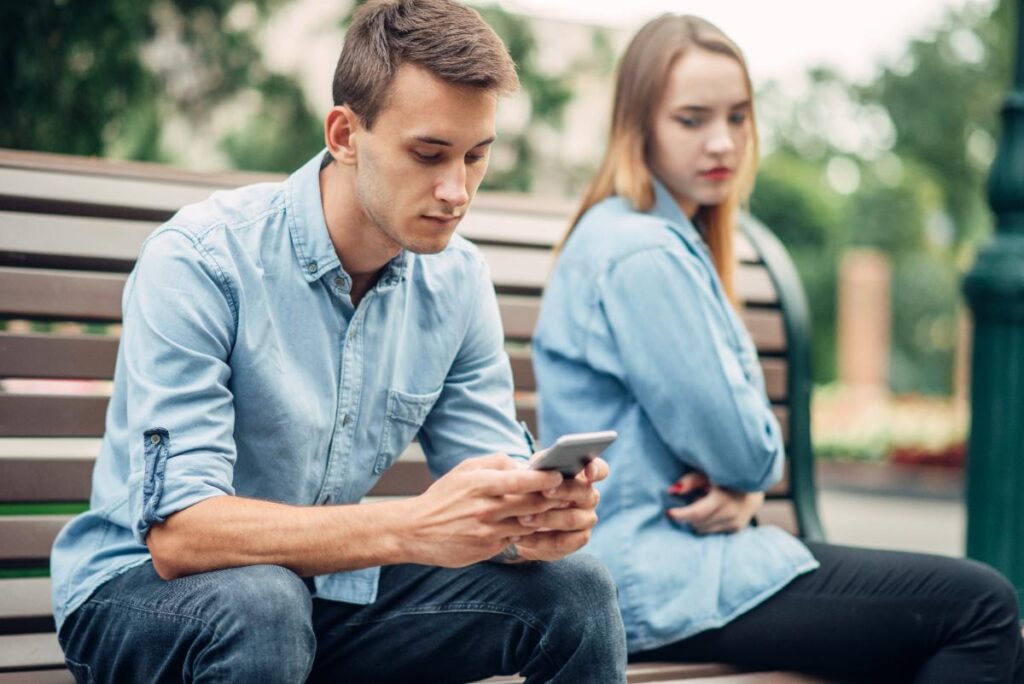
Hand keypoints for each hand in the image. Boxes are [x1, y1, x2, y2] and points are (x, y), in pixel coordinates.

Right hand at [400, 454, 564, 566]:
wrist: (415, 531)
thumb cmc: (444, 496)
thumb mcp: (465, 470)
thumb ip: (496, 463)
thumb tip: (525, 465)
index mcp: (480, 484)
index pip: (521, 481)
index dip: (545, 479)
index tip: (558, 475)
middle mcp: (485, 509)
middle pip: (531, 504)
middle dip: (553, 499)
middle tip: (568, 493)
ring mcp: (488, 532)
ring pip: (528, 524)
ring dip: (544, 517)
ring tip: (556, 509)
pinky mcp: (488, 549)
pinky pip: (516, 539)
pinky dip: (526, 532)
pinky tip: (531, 525)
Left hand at [511, 456, 607, 561]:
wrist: (523, 515)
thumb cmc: (531, 486)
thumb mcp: (533, 472)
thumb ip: (539, 466)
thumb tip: (535, 469)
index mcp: (583, 476)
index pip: (599, 470)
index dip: (596, 469)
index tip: (588, 472)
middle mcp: (590, 498)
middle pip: (584, 492)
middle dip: (563, 492)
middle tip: (543, 491)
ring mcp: (586, 520)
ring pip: (571, 520)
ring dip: (545, 519)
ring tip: (522, 519)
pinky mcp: (575, 541)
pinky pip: (560, 543)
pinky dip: (537, 541)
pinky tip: (519, 537)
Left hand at [666, 472, 762, 534]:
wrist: (754, 482)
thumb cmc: (724, 475)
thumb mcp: (707, 473)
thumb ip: (690, 481)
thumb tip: (671, 491)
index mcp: (722, 498)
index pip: (696, 513)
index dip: (680, 514)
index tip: (668, 512)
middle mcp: (730, 513)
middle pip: (697, 523)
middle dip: (689, 515)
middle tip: (693, 499)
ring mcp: (735, 523)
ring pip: (703, 530)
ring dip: (698, 520)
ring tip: (704, 504)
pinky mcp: (736, 529)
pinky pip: (712, 531)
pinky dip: (707, 524)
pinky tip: (713, 511)